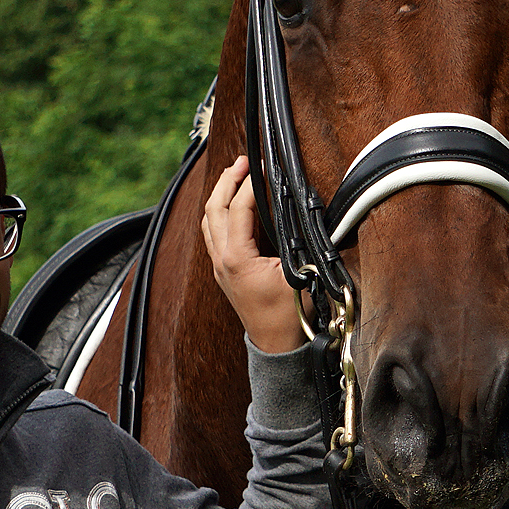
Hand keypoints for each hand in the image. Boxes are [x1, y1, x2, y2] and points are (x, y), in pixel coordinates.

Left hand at [204, 156, 304, 352]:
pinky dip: (220, 212)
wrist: (278, 347)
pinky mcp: (224, 272)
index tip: (263, 167)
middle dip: (227, 181)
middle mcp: (221, 260)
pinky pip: (213, 234)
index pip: (240, 209)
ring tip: (236, 176)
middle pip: (214, 209)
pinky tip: (233, 206)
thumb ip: (295, 239)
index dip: (251, 184)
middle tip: (243, 161)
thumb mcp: (298, 273)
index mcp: (236, 259)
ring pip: (209, 221)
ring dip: (220, 195)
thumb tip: (299, 212)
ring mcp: (219, 267)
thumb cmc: (290, 316)